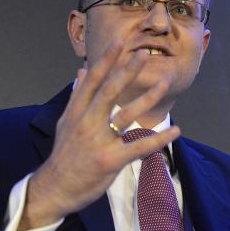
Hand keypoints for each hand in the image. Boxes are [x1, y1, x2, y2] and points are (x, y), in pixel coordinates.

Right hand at [19, 42, 179, 230]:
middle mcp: (86, 123)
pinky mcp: (110, 160)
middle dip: (127, 71)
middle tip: (143, 54)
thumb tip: (80, 71)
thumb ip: (77, 97)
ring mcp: (99, 141)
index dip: (106, 60)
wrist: (54, 188)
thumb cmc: (64, 155)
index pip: (92, 81)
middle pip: (109, 91)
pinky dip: (159, 139)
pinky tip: (175, 131)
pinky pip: (139, 147)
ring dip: (147, 98)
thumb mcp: (65, 122)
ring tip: (164, 83)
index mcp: (76, 112)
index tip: (119, 42)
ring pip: (126, 115)